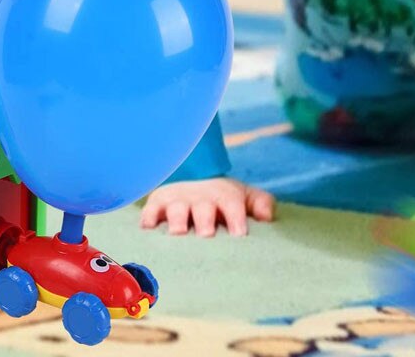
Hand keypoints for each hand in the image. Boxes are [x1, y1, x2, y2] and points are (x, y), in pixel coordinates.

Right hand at [139, 177, 274, 236]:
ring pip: (176, 209)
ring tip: (179, 233)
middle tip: (207, 235)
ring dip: (177, 220)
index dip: (236, 218)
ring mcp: (177, 201)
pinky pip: (149, 212)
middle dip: (204, 219)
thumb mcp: (245, 197)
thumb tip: (267, 217)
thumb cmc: (223, 199)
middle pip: (203, 207)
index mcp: (224, 196)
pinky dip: (148, 220)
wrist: (194, 179)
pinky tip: (147, 231)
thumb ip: (260, 204)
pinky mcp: (156, 205)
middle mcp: (200, 197)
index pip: (232, 204)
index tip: (239, 235)